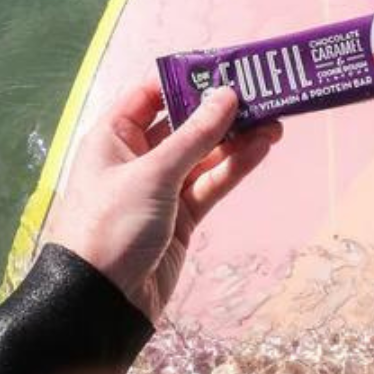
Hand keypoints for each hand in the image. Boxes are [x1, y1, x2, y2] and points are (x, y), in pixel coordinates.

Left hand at [47, 77, 281, 322]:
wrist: (99, 306)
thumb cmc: (111, 226)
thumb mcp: (153, 174)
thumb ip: (195, 135)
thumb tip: (227, 94)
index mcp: (113, 137)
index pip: (151, 94)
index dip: (186, 79)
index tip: (224, 68)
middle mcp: (137, 158)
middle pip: (184, 123)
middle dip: (221, 110)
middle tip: (261, 94)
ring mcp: (162, 188)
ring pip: (204, 154)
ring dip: (236, 139)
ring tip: (275, 120)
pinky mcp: (182, 217)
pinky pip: (211, 183)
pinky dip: (235, 167)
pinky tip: (261, 148)